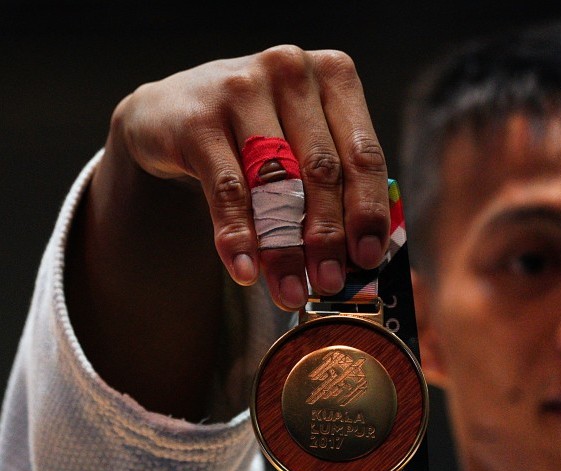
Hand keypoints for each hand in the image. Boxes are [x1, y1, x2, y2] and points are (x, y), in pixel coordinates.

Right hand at [108, 45, 389, 308]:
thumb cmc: (259, 131)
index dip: (368, 211)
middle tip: (330, 284)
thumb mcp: (304, 140)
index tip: (368, 258)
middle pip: (321, 170)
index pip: (363, 153)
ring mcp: (241, 88)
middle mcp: (291, 71)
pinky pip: (226, 190)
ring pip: (274, 183)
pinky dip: (238, 236)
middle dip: (328, 236)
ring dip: (284, 246)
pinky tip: (246, 272)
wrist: (174, 109)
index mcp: (334, 75)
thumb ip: (337, 183)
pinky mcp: (198, 119)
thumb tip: (364, 257)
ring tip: (289, 291)